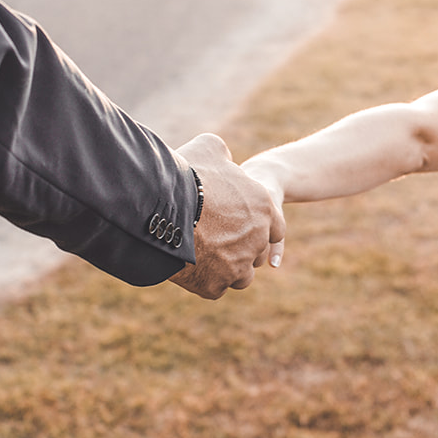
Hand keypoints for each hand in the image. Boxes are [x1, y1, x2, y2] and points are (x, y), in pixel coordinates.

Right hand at [169, 133, 284, 299]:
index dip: (257, 225)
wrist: (162, 208)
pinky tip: (190, 266)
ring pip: (241, 274)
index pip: (275, 226)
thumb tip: (222, 156)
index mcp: (266, 208)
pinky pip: (215, 287)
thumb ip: (222, 154)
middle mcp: (258, 239)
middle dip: (240, 247)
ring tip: (203, 256)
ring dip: (227, 268)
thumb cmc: (186, 175)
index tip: (238, 223)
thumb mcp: (209, 150)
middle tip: (215, 239)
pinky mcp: (216, 286)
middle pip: (255, 251)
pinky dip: (205, 280)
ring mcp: (238, 266)